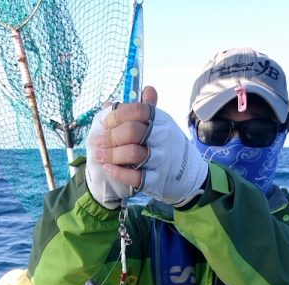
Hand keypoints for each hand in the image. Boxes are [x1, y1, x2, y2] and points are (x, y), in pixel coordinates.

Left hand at [86, 86, 207, 208]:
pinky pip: (135, 177)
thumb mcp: (160, 125)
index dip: (117, 115)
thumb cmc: (167, 147)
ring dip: (111, 154)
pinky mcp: (156, 180)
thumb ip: (141, 112)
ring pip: (132, 153)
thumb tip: (117, 100)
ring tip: (98, 155)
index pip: (137, 110)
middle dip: (110, 136)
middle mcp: (162, 138)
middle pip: (132, 131)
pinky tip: (108, 168)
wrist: (190, 175)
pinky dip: (118, 172)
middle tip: (98, 142)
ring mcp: (160, 160)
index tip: (106, 123)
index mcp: (161, 121)